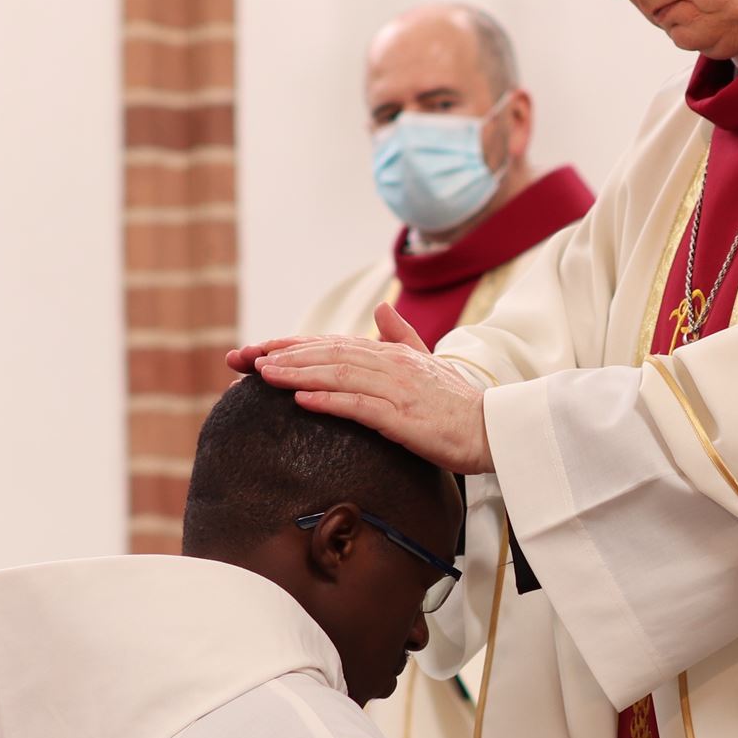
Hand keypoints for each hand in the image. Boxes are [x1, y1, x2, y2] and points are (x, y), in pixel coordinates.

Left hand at [229, 304, 494, 474]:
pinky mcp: (403, 417)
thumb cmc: (458, 403)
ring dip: (298, 374)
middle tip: (245, 360)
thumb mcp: (428, 362)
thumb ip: (402, 335)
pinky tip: (301, 401)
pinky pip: (360, 406)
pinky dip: (329, 401)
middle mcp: (391, 365)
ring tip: (264, 375)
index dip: (294, 346)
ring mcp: (397, 390)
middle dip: (284, 356)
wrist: (493, 428)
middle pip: (328, 355)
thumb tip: (381, 309)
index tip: (259, 350)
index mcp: (392, 354)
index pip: (334, 344)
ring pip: (338, 375)